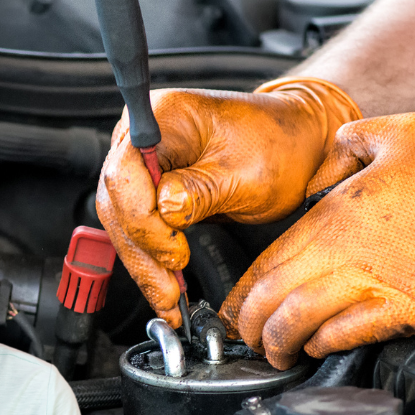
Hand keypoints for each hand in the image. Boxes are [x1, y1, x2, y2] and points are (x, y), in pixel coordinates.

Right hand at [95, 79, 360, 327]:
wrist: (295, 144)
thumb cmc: (278, 146)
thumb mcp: (248, 173)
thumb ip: (202, 191)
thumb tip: (165, 211)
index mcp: (164, 116)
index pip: (126, 172)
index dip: (143, 219)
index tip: (174, 251)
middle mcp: (143, 136)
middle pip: (118, 201)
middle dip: (142, 251)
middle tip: (168, 290)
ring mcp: (143, 163)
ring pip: (122, 222)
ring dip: (144, 263)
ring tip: (168, 299)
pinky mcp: (150, 189)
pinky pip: (138, 228)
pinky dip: (151, 259)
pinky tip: (165, 285)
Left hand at [221, 113, 414, 368]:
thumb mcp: (402, 132)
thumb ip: (349, 145)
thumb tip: (324, 163)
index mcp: (340, 210)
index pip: (269, 258)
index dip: (244, 289)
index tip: (236, 305)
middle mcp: (350, 250)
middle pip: (273, 297)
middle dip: (249, 324)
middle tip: (245, 337)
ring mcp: (380, 283)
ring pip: (301, 323)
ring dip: (279, 343)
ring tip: (275, 352)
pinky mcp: (412, 311)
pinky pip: (350, 336)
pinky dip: (324, 345)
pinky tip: (319, 346)